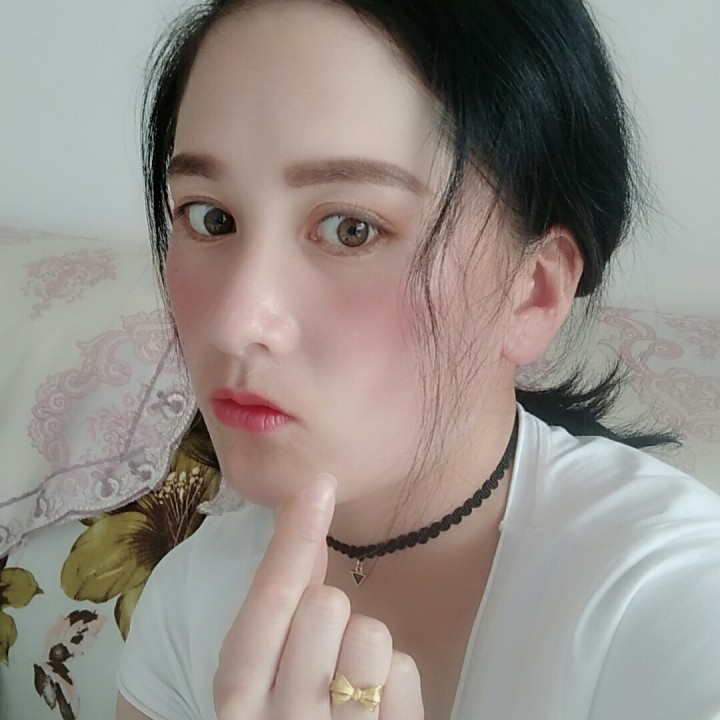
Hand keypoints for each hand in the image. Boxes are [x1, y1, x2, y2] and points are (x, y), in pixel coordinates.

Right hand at [213, 473, 423, 718]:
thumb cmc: (283, 712)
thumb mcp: (268, 664)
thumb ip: (284, 594)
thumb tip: (304, 511)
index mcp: (238, 694)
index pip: (266, 602)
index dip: (292, 538)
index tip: (320, 484)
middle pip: (324, 607)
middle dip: (331, 605)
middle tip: (324, 635)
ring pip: (372, 637)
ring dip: (366, 641)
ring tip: (350, 670)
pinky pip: (407, 675)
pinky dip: (397, 678)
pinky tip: (376, 702)